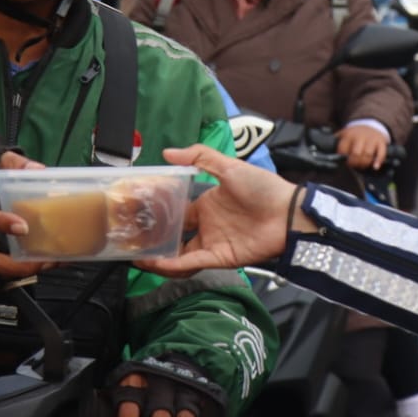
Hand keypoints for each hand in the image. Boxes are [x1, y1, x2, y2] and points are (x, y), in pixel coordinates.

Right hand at [134, 145, 309, 276]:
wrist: (288, 213)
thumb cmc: (263, 187)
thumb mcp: (229, 167)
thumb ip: (200, 158)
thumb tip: (168, 151)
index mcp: (207, 203)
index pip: (177, 209)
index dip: (158, 212)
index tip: (137, 212)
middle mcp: (207, 224)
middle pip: (175, 234)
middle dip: (154, 238)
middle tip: (130, 238)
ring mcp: (213, 242)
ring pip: (179, 253)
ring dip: (159, 256)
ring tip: (135, 255)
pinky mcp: (220, 258)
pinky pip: (192, 262)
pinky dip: (173, 264)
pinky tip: (154, 263)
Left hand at [336, 124, 387, 169]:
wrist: (371, 124)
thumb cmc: (355, 134)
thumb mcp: (343, 133)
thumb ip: (336, 140)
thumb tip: (326, 149)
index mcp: (349, 135)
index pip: (343, 149)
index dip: (343, 158)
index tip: (344, 162)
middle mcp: (360, 137)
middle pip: (356, 153)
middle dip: (354, 162)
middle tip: (354, 166)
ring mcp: (371, 139)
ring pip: (368, 154)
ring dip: (365, 163)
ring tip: (362, 166)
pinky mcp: (381, 142)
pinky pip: (381, 153)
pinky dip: (378, 161)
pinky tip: (375, 166)